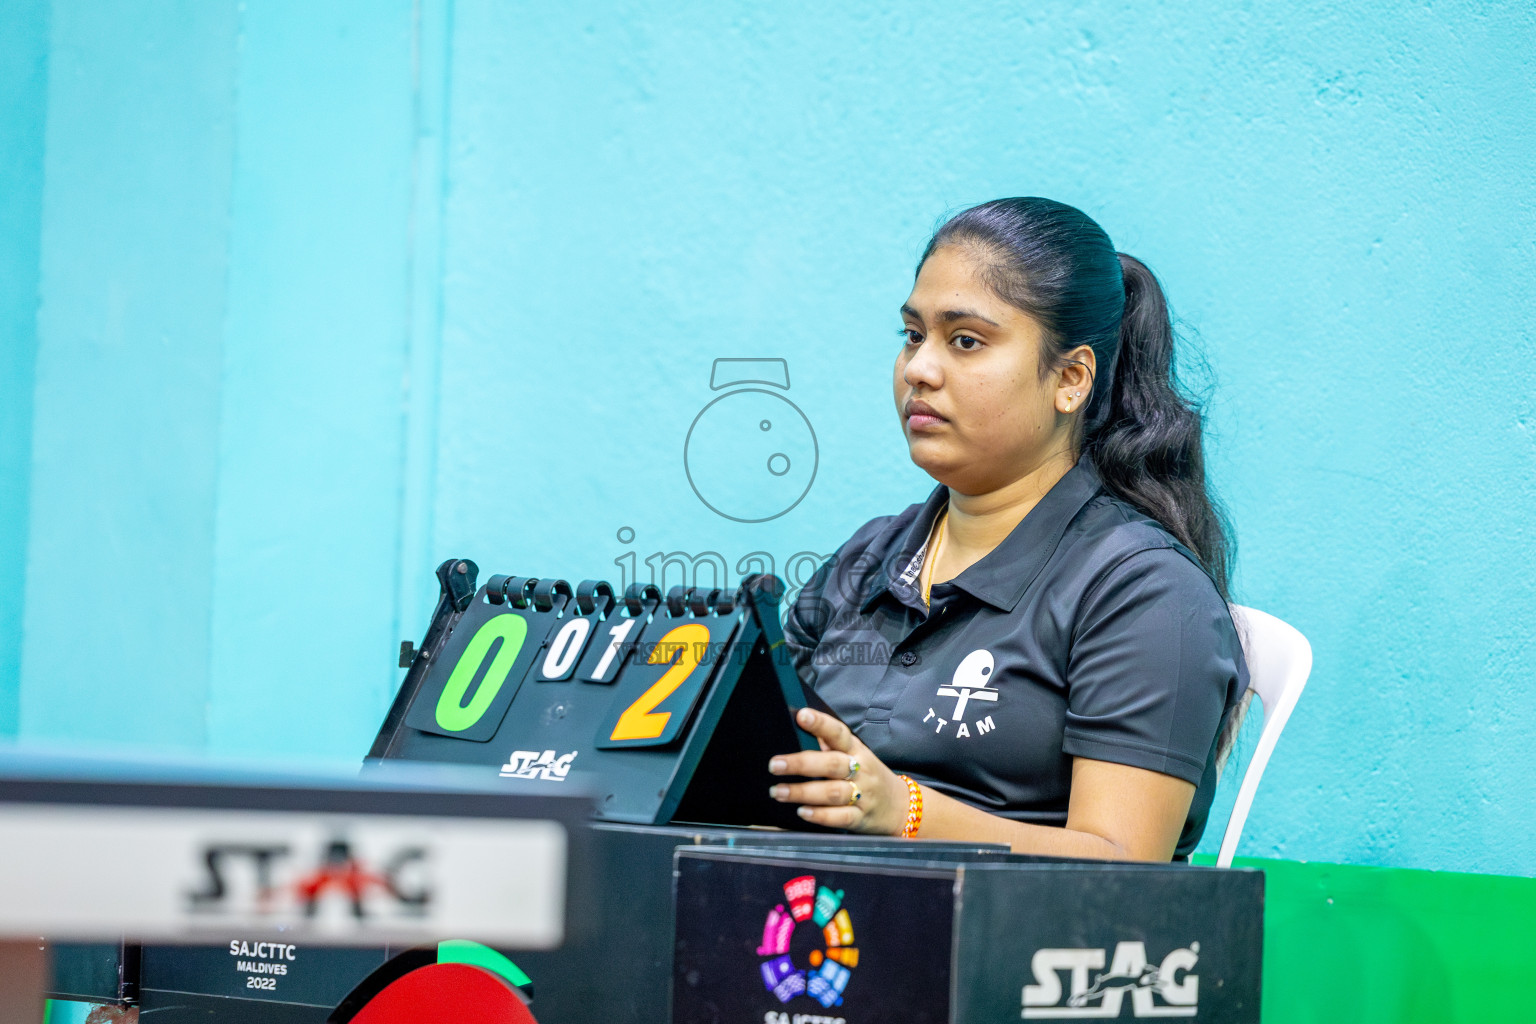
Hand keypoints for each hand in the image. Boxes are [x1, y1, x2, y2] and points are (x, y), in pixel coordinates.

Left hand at [768, 708, 906, 834]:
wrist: (901, 807)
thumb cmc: (869, 776)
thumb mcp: (856, 755)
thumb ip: (829, 744)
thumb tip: (800, 725)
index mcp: (857, 750)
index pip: (838, 733)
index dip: (821, 724)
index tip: (801, 716)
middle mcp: (861, 771)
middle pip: (831, 764)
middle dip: (801, 763)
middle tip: (775, 765)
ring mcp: (863, 795)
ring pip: (832, 792)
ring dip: (803, 792)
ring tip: (778, 791)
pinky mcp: (861, 818)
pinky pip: (840, 817)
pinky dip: (820, 815)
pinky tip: (802, 812)